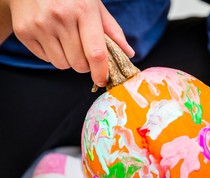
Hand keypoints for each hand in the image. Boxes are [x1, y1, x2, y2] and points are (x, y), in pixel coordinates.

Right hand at [8, 0, 133, 86]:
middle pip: (79, 63)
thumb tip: (129, 53)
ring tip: (67, 41)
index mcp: (83, 10)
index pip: (96, 53)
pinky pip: (46, 59)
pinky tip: (52, 37)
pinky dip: (53, 54)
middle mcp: (60, 17)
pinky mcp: (24, 31)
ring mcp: (40, 25)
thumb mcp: (95, 5)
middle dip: (85, 65)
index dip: (101, 72)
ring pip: (62, 64)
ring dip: (69, 60)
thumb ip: (112, 31)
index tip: (103, 81)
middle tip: (84, 52)